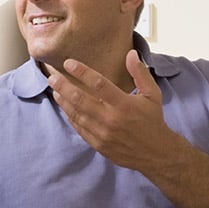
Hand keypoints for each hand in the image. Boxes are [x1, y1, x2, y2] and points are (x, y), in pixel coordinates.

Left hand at [46, 51, 183, 172]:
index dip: (81, 71)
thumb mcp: (152, 94)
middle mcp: (111, 119)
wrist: (156, 154)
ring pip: (76, 114)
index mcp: (124, 104)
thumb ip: (140, 73)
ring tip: (55, 90)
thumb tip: (130, 54)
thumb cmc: (153, 121)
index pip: (98, 83)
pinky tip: (65, 108)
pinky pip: (79, 129)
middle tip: (52, 77)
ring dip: (64, 101)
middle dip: (64, 86)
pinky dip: (71, 117)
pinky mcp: (98, 144)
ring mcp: (103, 133)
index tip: (69, 63)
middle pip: (80, 99)